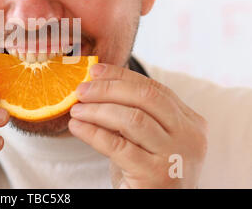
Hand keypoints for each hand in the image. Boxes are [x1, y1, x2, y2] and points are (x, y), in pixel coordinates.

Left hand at [68, 63, 207, 188]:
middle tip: (81, 90)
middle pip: (146, 97)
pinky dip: (92, 132)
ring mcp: (175, 157)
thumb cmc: (148, 171)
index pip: (154, 89)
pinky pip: (117, 146)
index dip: (121, 76)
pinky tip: (77, 127)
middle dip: (108, 89)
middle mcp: (190, 137)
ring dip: (97, 110)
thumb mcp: (146, 139)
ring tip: (76, 110)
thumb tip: (97, 82)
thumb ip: (132, 112)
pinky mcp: (155, 176)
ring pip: (132, 119)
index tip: (95, 71)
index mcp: (190, 122)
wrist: (158, 205)